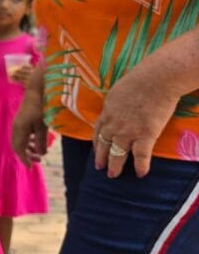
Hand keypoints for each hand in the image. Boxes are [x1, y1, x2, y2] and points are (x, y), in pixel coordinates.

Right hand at [12, 65, 47, 166]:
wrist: (37, 90)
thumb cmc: (41, 106)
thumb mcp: (43, 125)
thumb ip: (41, 140)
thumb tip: (41, 153)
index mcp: (19, 129)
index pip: (19, 148)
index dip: (24, 159)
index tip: (31, 167)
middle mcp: (16, 128)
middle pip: (17, 146)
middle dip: (26, 155)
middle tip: (37, 161)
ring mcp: (18, 124)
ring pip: (20, 141)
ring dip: (28, 148)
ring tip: (38, 153)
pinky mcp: (21, 121)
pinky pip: (22, 135)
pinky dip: (28, 142)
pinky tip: (37, 142)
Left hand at [93, 62, 179, 177]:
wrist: (156, 79)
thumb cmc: (140, 79)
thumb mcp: (117, 90)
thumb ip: (115, 103)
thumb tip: (115, 106)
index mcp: (107, 112)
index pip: (98, 131)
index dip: (96, 142)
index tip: (95, 150)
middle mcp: (114, 124)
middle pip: (104, 144)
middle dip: (101, 157)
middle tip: (100, 168)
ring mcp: (129, 131)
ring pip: (118, 153)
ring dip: (115, 165)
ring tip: (113, 175)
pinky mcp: (146, 135)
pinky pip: (141, 155)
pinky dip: (141, 166)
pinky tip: (141, 174)